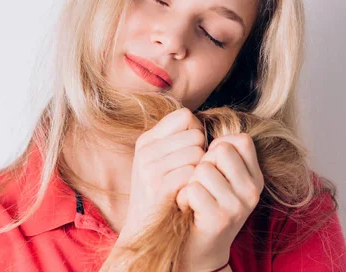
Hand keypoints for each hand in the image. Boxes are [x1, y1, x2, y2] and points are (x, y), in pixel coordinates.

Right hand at [118, 108, 206, 244]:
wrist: (144, 230)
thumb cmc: (161, 194)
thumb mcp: (161, 162)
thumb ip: (177, 140)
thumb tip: (200, 124)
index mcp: (147, 140)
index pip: (185, 116)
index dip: (196, 131)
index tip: (193, 150)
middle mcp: (146, 150)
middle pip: (195, 134)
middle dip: (202, 152)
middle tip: (193, 172)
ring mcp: (149, 167)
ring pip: (196, 153)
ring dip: (200, 170)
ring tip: (190, 184)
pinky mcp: (157, 186)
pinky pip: (192, 173)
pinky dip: (195, 184)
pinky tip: (187, 195)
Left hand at [176, 133, 263, 271]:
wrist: (195, 249)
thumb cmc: (200, 204)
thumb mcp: (215, 176)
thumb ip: (215, 150)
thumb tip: (191, 116)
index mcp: (254, 176)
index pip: (240, 139)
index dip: (217, 147)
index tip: (210, 165)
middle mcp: (253, 190)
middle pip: (220, 150)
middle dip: (201, 163)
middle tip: (200, 185)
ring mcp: (239, 205)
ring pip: (203, 169)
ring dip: (190, 182)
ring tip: (194, 199)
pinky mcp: (221, 218)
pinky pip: (193, 189)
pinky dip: (184, 198)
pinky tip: (189, 210)